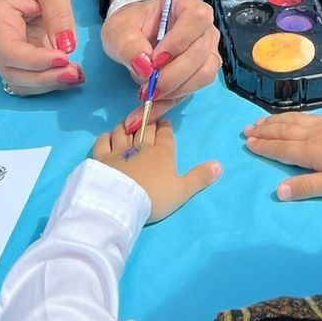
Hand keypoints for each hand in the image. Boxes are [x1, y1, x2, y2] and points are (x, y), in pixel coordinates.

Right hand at [0, 0, 83, 94]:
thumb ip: (59, 13)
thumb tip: (67, 46)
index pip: (9, 51)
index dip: (36, 62)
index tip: (65, 59)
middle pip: (13, 72)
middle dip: (44, 78)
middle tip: (76, 73)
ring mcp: (5, 51)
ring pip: (20, 81)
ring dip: (47, 84)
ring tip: (77, 75)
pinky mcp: (20, 57)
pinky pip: (29, 78)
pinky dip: (48, 82)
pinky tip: (70, 75)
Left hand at [92, 118, 220, 223]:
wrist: (121, 201)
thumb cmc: (154, 196)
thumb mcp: (182, 191)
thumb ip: (200, 177)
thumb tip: (220, 165)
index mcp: (163, 152)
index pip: (165, 132)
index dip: (165, 125)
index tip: (163, 120)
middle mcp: (142, 145)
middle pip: (146, 128)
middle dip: (148, 121)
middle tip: (148, 119)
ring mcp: (120, 149)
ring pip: (123, 130)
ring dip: (127, 125)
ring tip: (128, 125)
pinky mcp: (101, 157)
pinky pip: (104, 140)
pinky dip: (106, 136)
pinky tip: (108, 137)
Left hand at [104, 0, 221, 128]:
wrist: (135, 34)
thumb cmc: (130, 25)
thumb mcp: (118, 29)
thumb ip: (127, 43)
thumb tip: (145, 67)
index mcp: (185, 3)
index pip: (196, 19)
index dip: (178, 42)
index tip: (154, 61)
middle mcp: (204, 26)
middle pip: (201, 53)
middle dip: (173, 75)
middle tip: (145, 87)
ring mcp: (207, 49)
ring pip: (204, 74)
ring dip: (175, 91)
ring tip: (146, 97)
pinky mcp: (201, 72)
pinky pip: (192, 92)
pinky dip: (168, 105)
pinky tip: (145, 112)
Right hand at [243, 113, 321, 199]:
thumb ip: (305, 187)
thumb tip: (277, 191)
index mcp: (309, 151)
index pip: (281, 149)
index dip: (264, 146)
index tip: (248, 142)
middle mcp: (312, 135)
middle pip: (284, 131)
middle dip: (265, 130)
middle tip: (247, 129)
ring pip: (293, 121)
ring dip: (275, 121)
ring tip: (261, 120)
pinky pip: (305, 116)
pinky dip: (291, 115)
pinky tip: (290, 116)